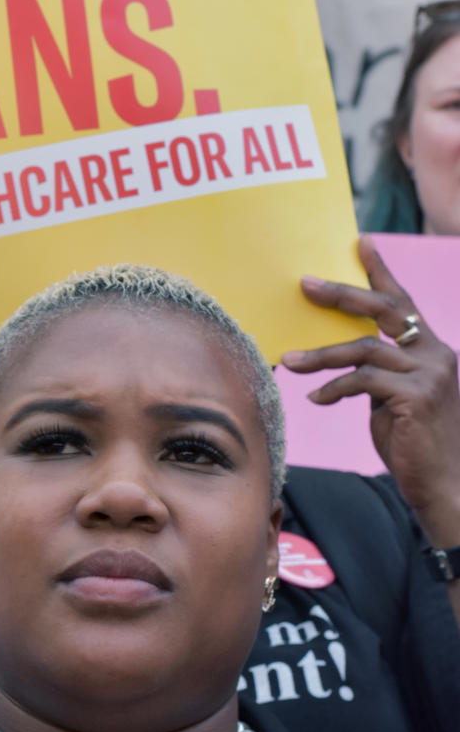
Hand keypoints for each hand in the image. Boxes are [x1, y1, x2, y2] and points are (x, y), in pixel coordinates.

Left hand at [281, 235, 459, 539]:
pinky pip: (362, 382)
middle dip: (341, 295)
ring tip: (288, 361)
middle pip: (383, 311)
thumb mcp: (396, 403)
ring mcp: (430, 375)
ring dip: (320, 355)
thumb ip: (380, 376)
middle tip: (304, 285)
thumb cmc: (417, 447)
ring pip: (362, 349)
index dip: (381, 273)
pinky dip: (333, 388)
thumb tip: (345, 363)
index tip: (361, 243)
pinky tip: (315, 399)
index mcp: (433, 351)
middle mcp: (437, 355)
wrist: (446, 487)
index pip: (404, 303)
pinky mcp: (417, 397)